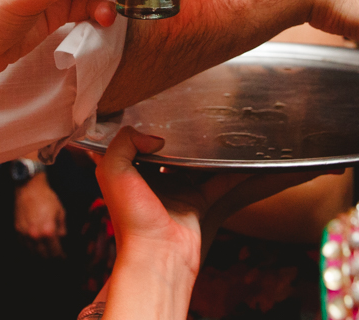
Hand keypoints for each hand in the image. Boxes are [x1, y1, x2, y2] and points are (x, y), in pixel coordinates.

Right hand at [14, 173, 66, 257]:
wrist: (29, 188)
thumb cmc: (46, 198)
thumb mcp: (60, 212)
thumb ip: (62, 228)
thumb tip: (61, 238)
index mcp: (48, 231)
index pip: (55, 251)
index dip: (61, 256)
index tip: (63, 257)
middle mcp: (35, 236)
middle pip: (44, 255)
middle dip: (51, 258)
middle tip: (55, 257)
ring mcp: (25, 234)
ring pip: (32, 252)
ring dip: (40, 255)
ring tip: (46, 253)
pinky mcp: (17, 230)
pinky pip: (24, 245)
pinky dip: (30, 248)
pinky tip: (35, 246)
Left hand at [97, 128, 316, 269]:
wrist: (158, 256)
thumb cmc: (132, 218)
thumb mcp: (113, 172)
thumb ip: (124, 142)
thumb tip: (156, 137)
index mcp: (127, 172)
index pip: (132, 141)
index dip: (141, 124)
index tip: (156, 103)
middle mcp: (150, 180)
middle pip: (167, 150)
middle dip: (178, 133)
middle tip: (194, 110)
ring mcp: (175, 191)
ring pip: (194, 164)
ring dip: (207, 150)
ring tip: (221, 127)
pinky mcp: (197, 203)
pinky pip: (218, 182)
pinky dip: (233, 171)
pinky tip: (245, 158)